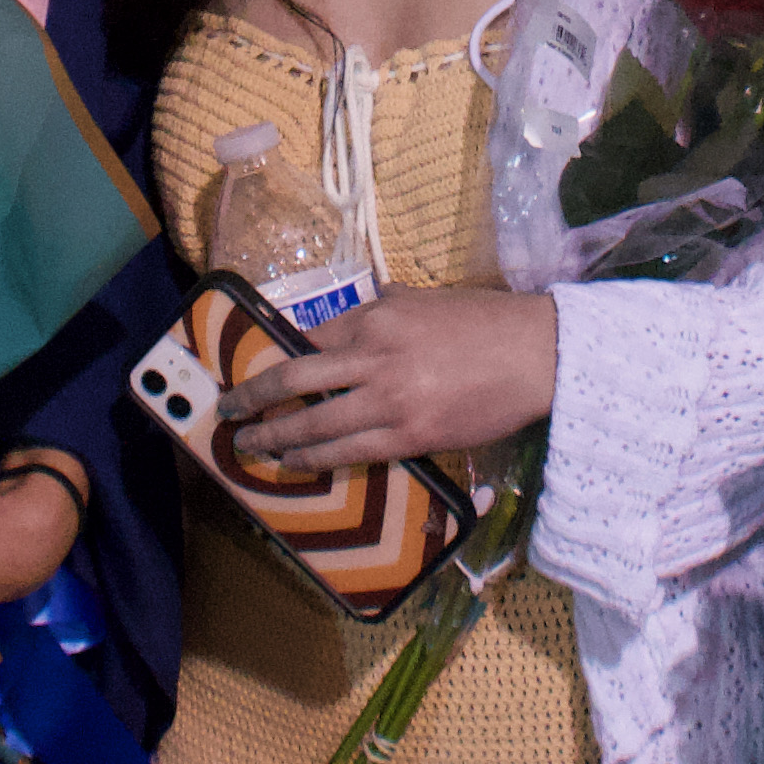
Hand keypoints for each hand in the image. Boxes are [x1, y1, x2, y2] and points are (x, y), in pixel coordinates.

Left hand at [220, 287, 556, 471]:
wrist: (537, 355)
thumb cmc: (485, 322)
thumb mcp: (425, 299)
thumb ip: (384, 308)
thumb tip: (354, 317)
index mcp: (378, 317)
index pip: (311, 340)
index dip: (277, 358)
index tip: (256, 371)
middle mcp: (375, 357)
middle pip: (295, 380)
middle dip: (253, 397)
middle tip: (227, 410)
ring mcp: (391, 401)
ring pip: (315, 426)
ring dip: (275, 438)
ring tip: (251, 445)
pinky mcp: (412, 438)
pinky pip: (351, 454)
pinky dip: (317, 461)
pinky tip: (297, 465)